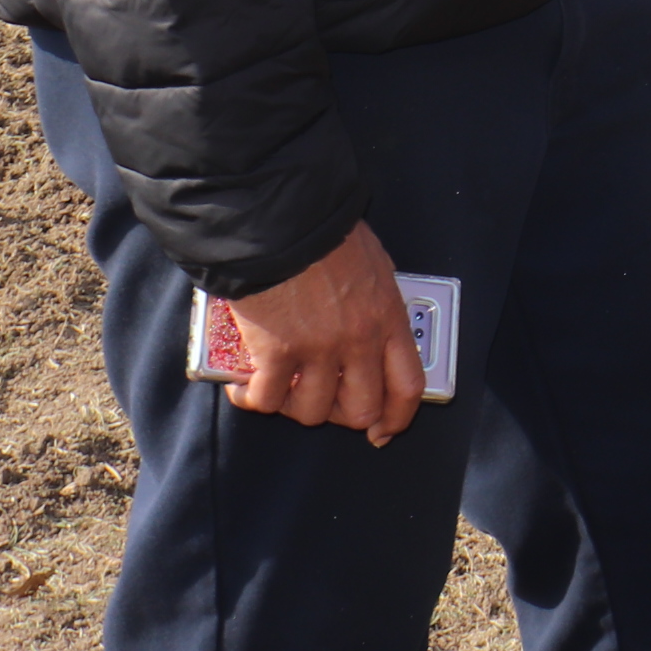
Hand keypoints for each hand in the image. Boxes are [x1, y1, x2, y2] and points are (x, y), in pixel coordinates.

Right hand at [222, 221, 426, 444]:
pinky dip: (251, 399)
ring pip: (311, 412)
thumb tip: (371, 329)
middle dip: (340, 416)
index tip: (383, 430)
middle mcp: (358, 341)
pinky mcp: (275, 353)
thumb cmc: (326, 233)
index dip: (396, 417)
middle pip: (360, 410)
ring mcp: (317, 350)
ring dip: (292, 406)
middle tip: (320, 402)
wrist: (282, 220)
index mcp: (388, 318)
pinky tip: (243, 386)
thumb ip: (376, 304)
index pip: (407, 385)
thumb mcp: (373, 266)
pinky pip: (266, 400)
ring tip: (278, 388)